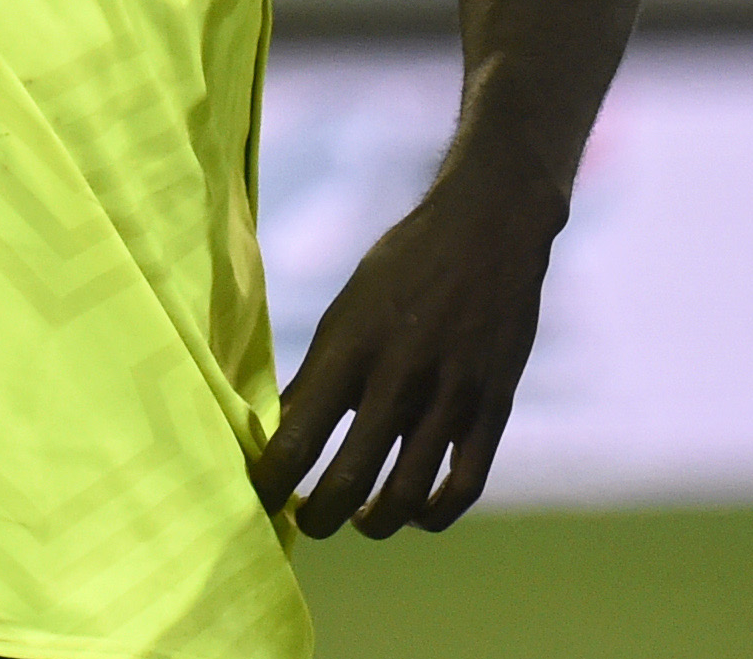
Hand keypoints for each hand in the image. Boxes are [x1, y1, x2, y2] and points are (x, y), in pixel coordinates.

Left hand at [246, 150, 563, 539]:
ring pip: (406, 496)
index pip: (297, 438)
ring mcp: (451, 397)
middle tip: (306, 521)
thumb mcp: (346, 311)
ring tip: (358, 520)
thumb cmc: (402, 266)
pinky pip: (463, 486)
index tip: (260, 498)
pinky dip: (434, 514)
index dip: (272, 482)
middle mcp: (398, 378)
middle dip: (317, 517)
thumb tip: (279, 432)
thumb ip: (319, 373)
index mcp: (350, 348)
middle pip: (349, 482)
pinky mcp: (492, 408)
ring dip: (374, 523)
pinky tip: (414, 513)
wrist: (486, 228)